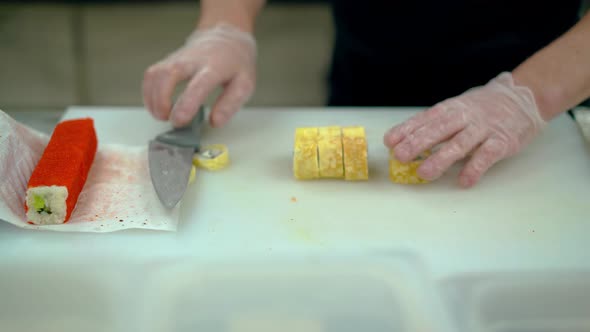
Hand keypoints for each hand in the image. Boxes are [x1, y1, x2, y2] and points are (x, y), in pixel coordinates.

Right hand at [143, 23, 256, 126]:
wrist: (225, 40)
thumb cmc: (235, 65)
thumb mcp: (244, 85)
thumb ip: (230, 104)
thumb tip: (215, 122)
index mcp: (215, 68)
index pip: (198, 85)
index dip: (186, 104)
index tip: (179, 120)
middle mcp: (192, 61)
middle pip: (168, 75)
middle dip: (162, 100)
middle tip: (168, 119)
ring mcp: (177, 59)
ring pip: (155, 74)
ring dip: (152, 99)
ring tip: (162, 116)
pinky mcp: (167, 61)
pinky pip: (151, 75)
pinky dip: (148, 93)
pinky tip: (156, 106)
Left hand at [383, 72, 546, 186]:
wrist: (525, 96)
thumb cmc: (484, 106)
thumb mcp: (458, 107)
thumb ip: (437, 123)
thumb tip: (408, 141)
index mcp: (451, 108)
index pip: (425, 118)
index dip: (407, 129)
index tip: (389, 141)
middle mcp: (465, 116)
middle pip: (438, 130)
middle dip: (417, 143)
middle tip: (400, 157)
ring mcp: (484, 128)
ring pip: (460, 144)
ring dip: (441, 159)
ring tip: (424, 173)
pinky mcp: (503, 141)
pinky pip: (487, 156)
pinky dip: (475, 168)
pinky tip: (464, 181)